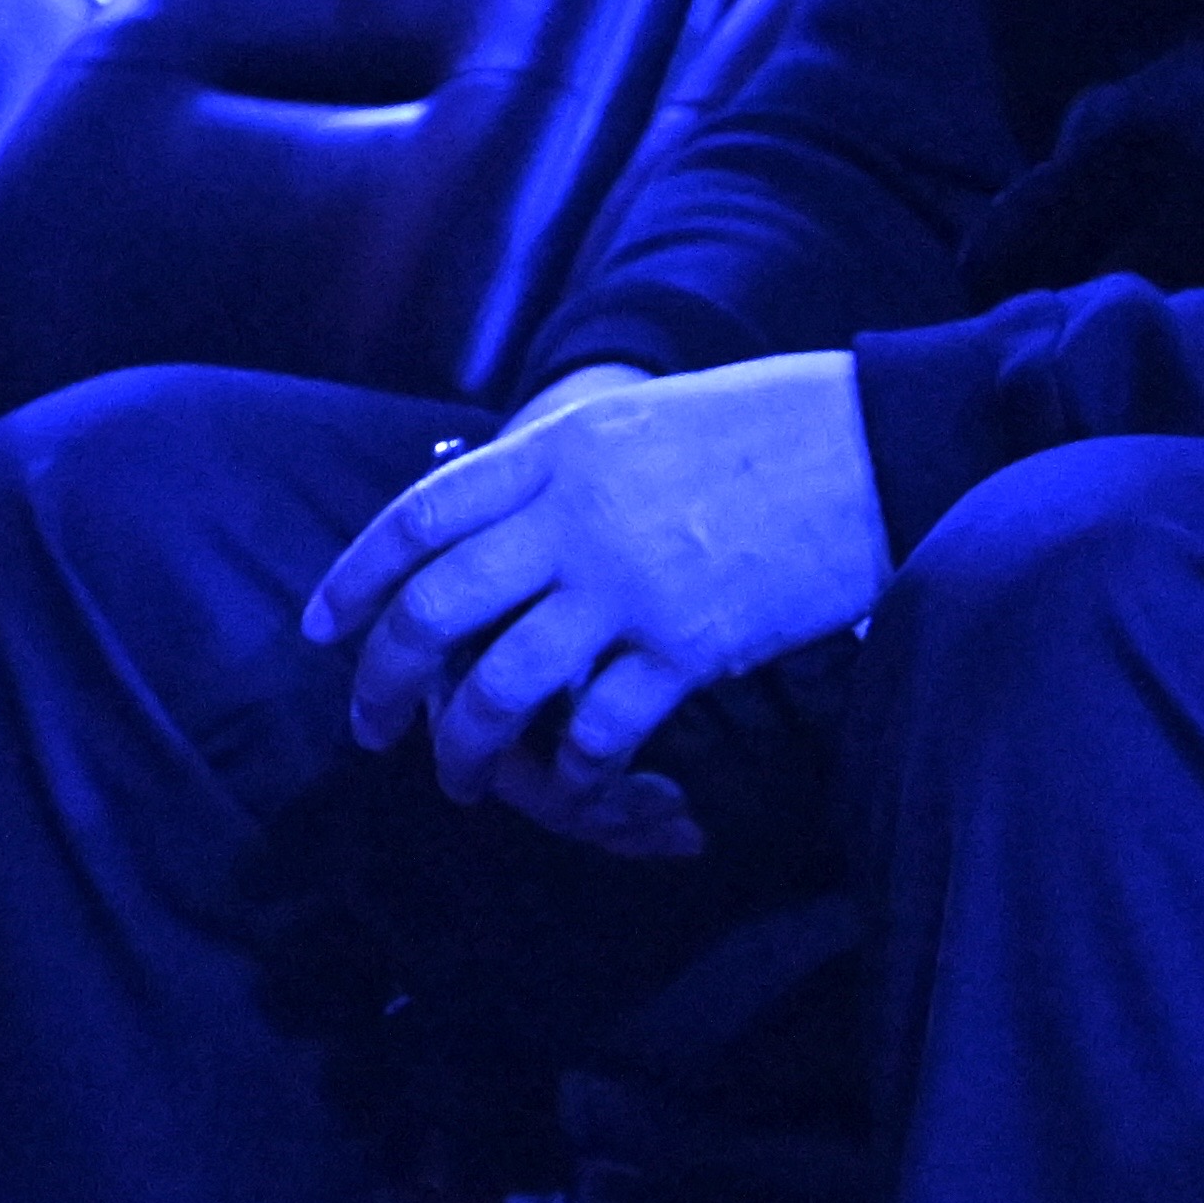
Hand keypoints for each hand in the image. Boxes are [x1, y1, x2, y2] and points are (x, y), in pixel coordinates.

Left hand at [302, 354, 885, 837]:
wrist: (878, 445)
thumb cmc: (773, 424)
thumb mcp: (645, 416)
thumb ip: (565, 465)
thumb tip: (495, 511)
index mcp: (559, 449)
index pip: (418, 520)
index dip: (354, 579)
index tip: (324, 629)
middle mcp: (574, 518)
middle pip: (432, 613)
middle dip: (382, 683)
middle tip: (368, 728)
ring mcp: (627, 587)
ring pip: (494, 688)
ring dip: (459, 748)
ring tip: (457, 779)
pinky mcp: (687, 649)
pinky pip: (593, 731)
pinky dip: (568, 773)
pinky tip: (569, 786)